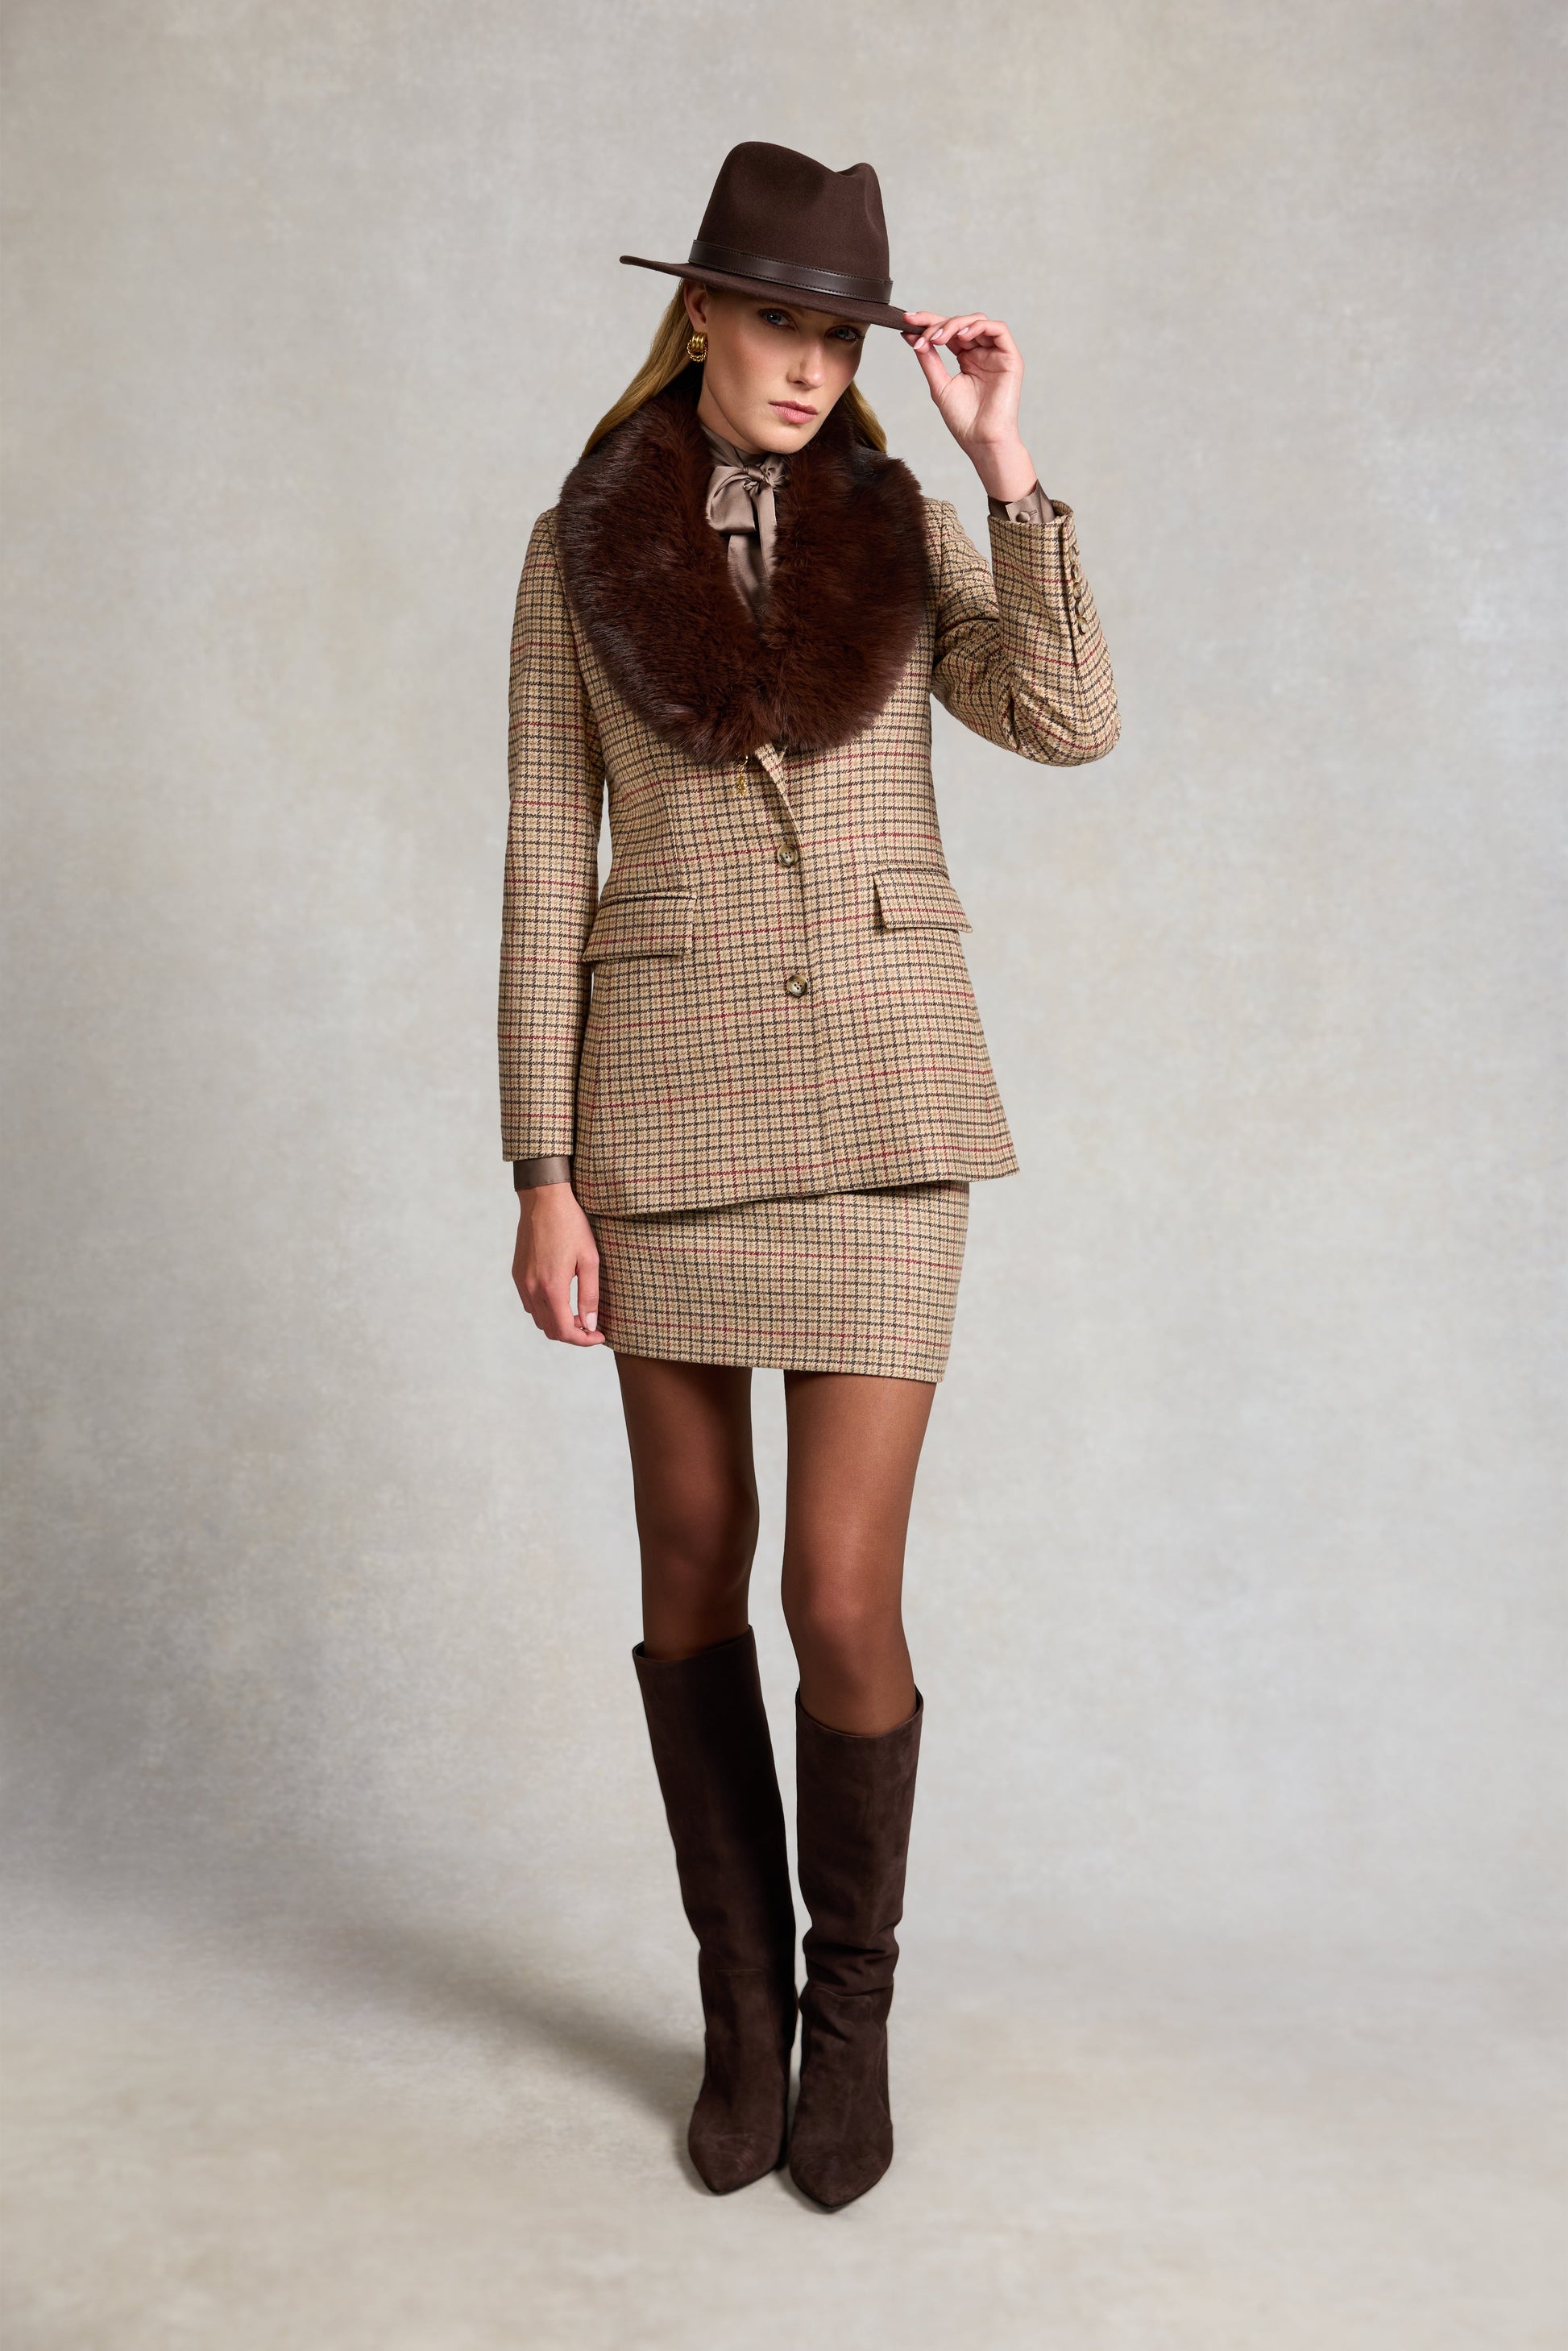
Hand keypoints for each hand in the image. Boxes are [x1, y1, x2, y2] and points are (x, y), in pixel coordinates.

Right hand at [512, 1184, 603, 1345]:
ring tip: (578, 1314)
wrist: (543, 1200)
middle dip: (572, 1335)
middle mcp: (532, 1288)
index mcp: (551, 1287)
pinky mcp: (517, 1274)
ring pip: (538, 1319)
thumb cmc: (571, 1225)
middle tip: (591, 1326)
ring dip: (558, 1323)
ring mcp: (521, 1282)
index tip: (599, 1336)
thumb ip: (589, 1296)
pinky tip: (561, 1299)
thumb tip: (591, 1324)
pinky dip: (545, 1311)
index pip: (564, 1331)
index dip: (583, 1340)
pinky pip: (529, 1304)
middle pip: (550, 1330)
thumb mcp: (590, 1260)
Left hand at [900, 311, 1038, 501]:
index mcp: (967, 358)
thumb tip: (911, 336)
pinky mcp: (1010, 358)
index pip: (948, 332)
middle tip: (921, 334)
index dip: (928, 322)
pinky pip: (999, 329)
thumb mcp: (939, 385)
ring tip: (938, 339)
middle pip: (961, 323)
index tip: (906, 320)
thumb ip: (929, 359)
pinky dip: (979, 327)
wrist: (982, 441)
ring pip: (977, 322)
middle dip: (938, 323)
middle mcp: (982, 353)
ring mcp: (996, 354)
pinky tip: (962, 336)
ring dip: (955, 324)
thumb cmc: (964, 421)